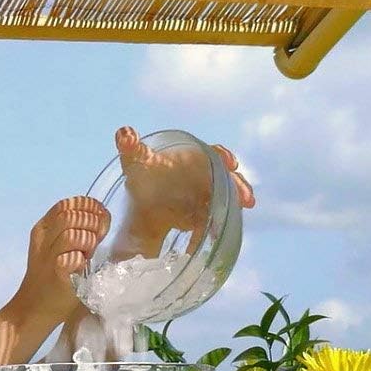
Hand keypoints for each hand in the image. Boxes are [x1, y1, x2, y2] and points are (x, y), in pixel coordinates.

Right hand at [9, 196, 109, 330]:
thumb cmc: (49, 278)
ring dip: (88, 241)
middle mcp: (43, 240)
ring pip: (73, 234)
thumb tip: (101, 217)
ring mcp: (48, 257)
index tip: (99, 217)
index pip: (67, 204)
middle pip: (71, 215)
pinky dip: (82, 260)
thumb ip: (76, 230)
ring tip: (89, 253)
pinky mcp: (56, 275)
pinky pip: (74, 258)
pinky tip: (81, 267)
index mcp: (43, 229)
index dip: (88, 206)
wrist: (33, 309)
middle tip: (96, 239)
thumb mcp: (56, 247)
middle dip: (91, 223)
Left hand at [116, 126, 255, 247]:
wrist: (141, 199)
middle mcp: (204, 175)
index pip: (214, 154)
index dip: (223, 157)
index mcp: (193, 159)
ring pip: (225, 199)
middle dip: (238, 187)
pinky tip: (210, 238)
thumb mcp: (136, 160)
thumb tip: (124, 132)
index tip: (230, 163)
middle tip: (246, 199)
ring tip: (240, 215)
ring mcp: (206, 196)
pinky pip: (211, 220)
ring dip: (233, 207)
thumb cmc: (143, 172)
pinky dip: (212, 229)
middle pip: (227, 179)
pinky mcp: (201, 214)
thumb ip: (130, 146)